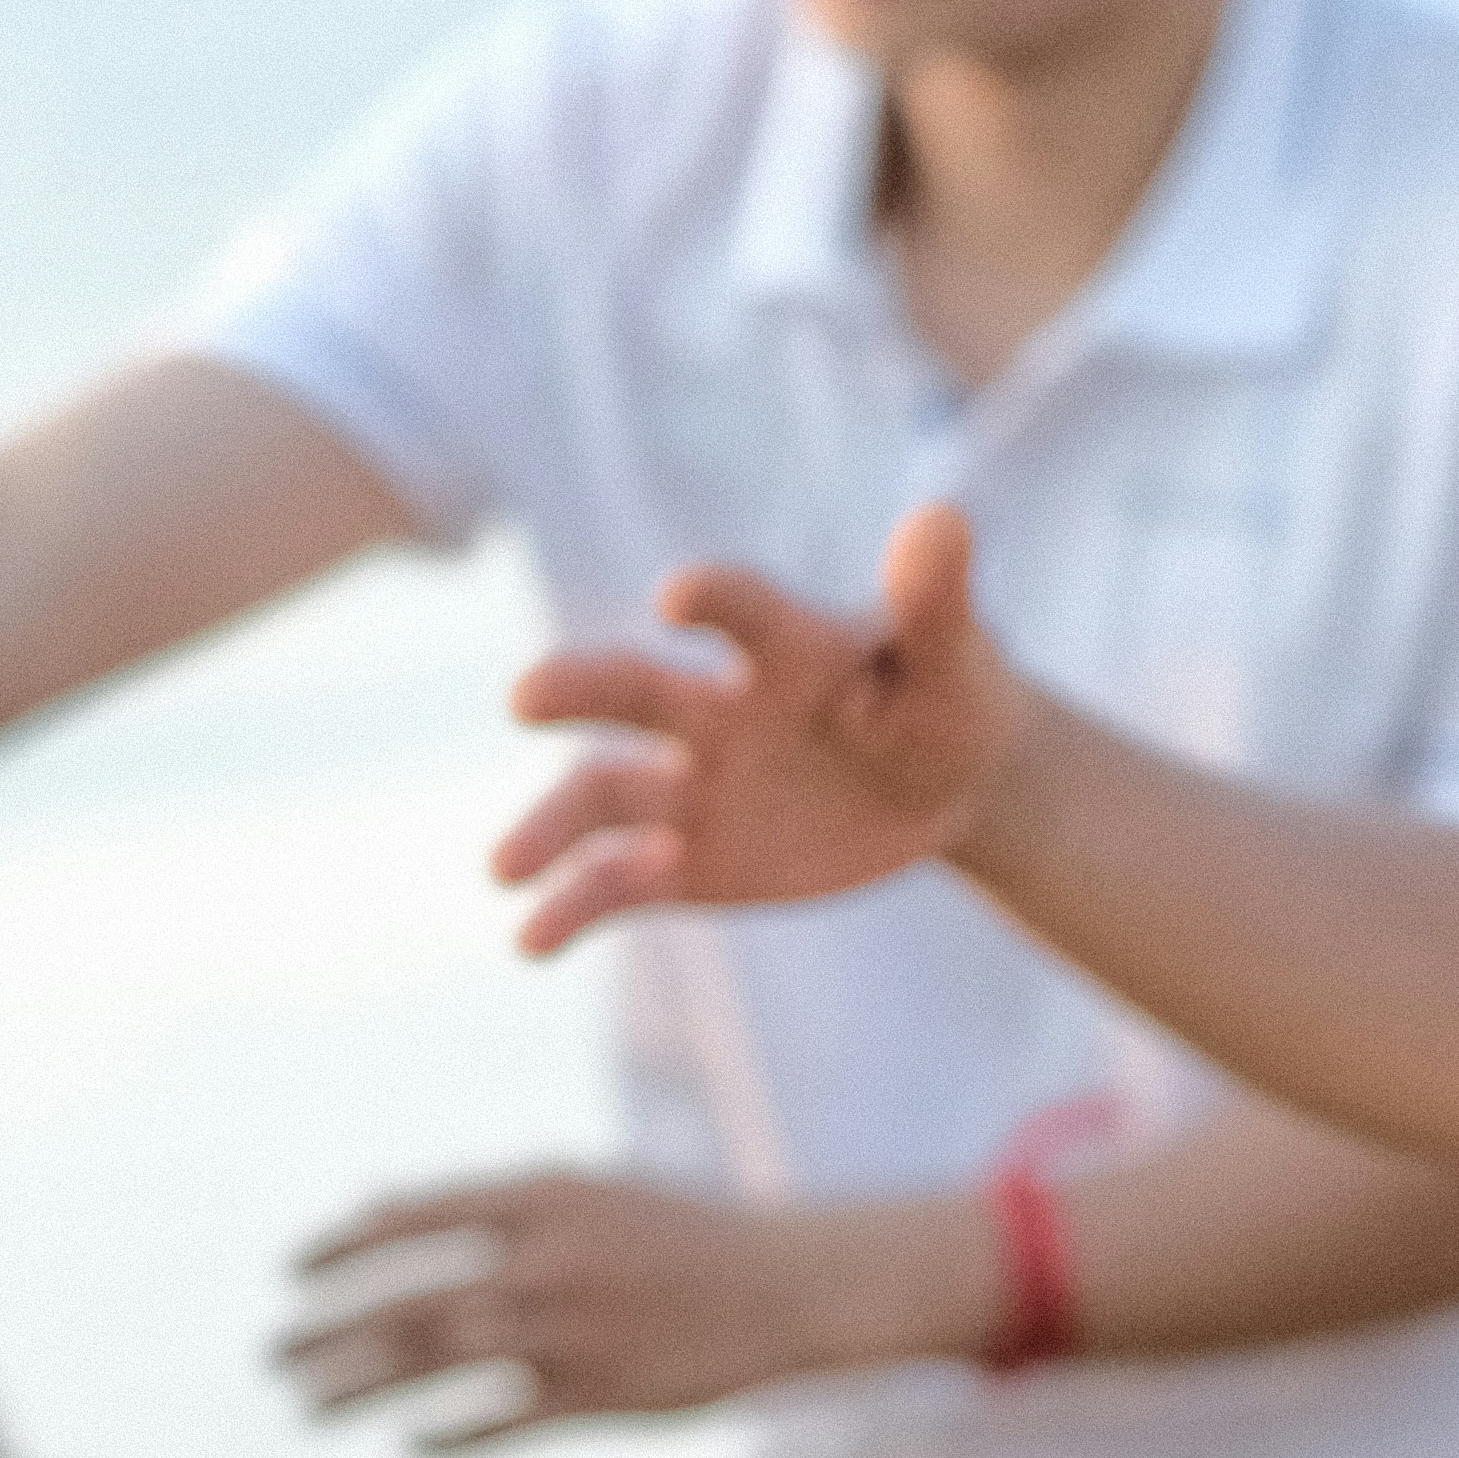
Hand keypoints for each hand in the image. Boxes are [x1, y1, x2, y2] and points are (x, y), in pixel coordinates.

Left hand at [279, 1168, 814, 1439]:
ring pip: (432, 1364)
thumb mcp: (586, 1192)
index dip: (338, 1248)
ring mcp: (565, 1332)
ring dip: (358, 1387)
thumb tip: (383, 1212)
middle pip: (403, 1302)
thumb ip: (494, 1205)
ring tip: (308, 1406)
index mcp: (538, 1197)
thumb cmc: (678, 1234)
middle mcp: (541, 1261)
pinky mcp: (595, 1395)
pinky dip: (444, 1438)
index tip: (289, 1271)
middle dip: (325, 1332)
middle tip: (271, 1358)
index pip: (408, 1219)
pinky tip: (407, 1447)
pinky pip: (496, 1424)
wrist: (788, 1284)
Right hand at [490, 502, 1021, 959]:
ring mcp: (690, 787)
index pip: (741, 613)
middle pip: (633, 692)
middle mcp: (714, 708)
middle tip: (523, 699)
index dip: (714, 601)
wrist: (939, 786)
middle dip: (578, 692)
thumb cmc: (945, 701)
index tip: (680, 599)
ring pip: (603, 796)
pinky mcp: (685, 862)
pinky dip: (573, 908)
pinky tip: (532, 940)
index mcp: (780, 648)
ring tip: (504, 869)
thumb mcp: (955, 661)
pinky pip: (616, 883)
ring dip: (550, 828)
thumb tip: (942, 516)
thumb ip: (935, 603)